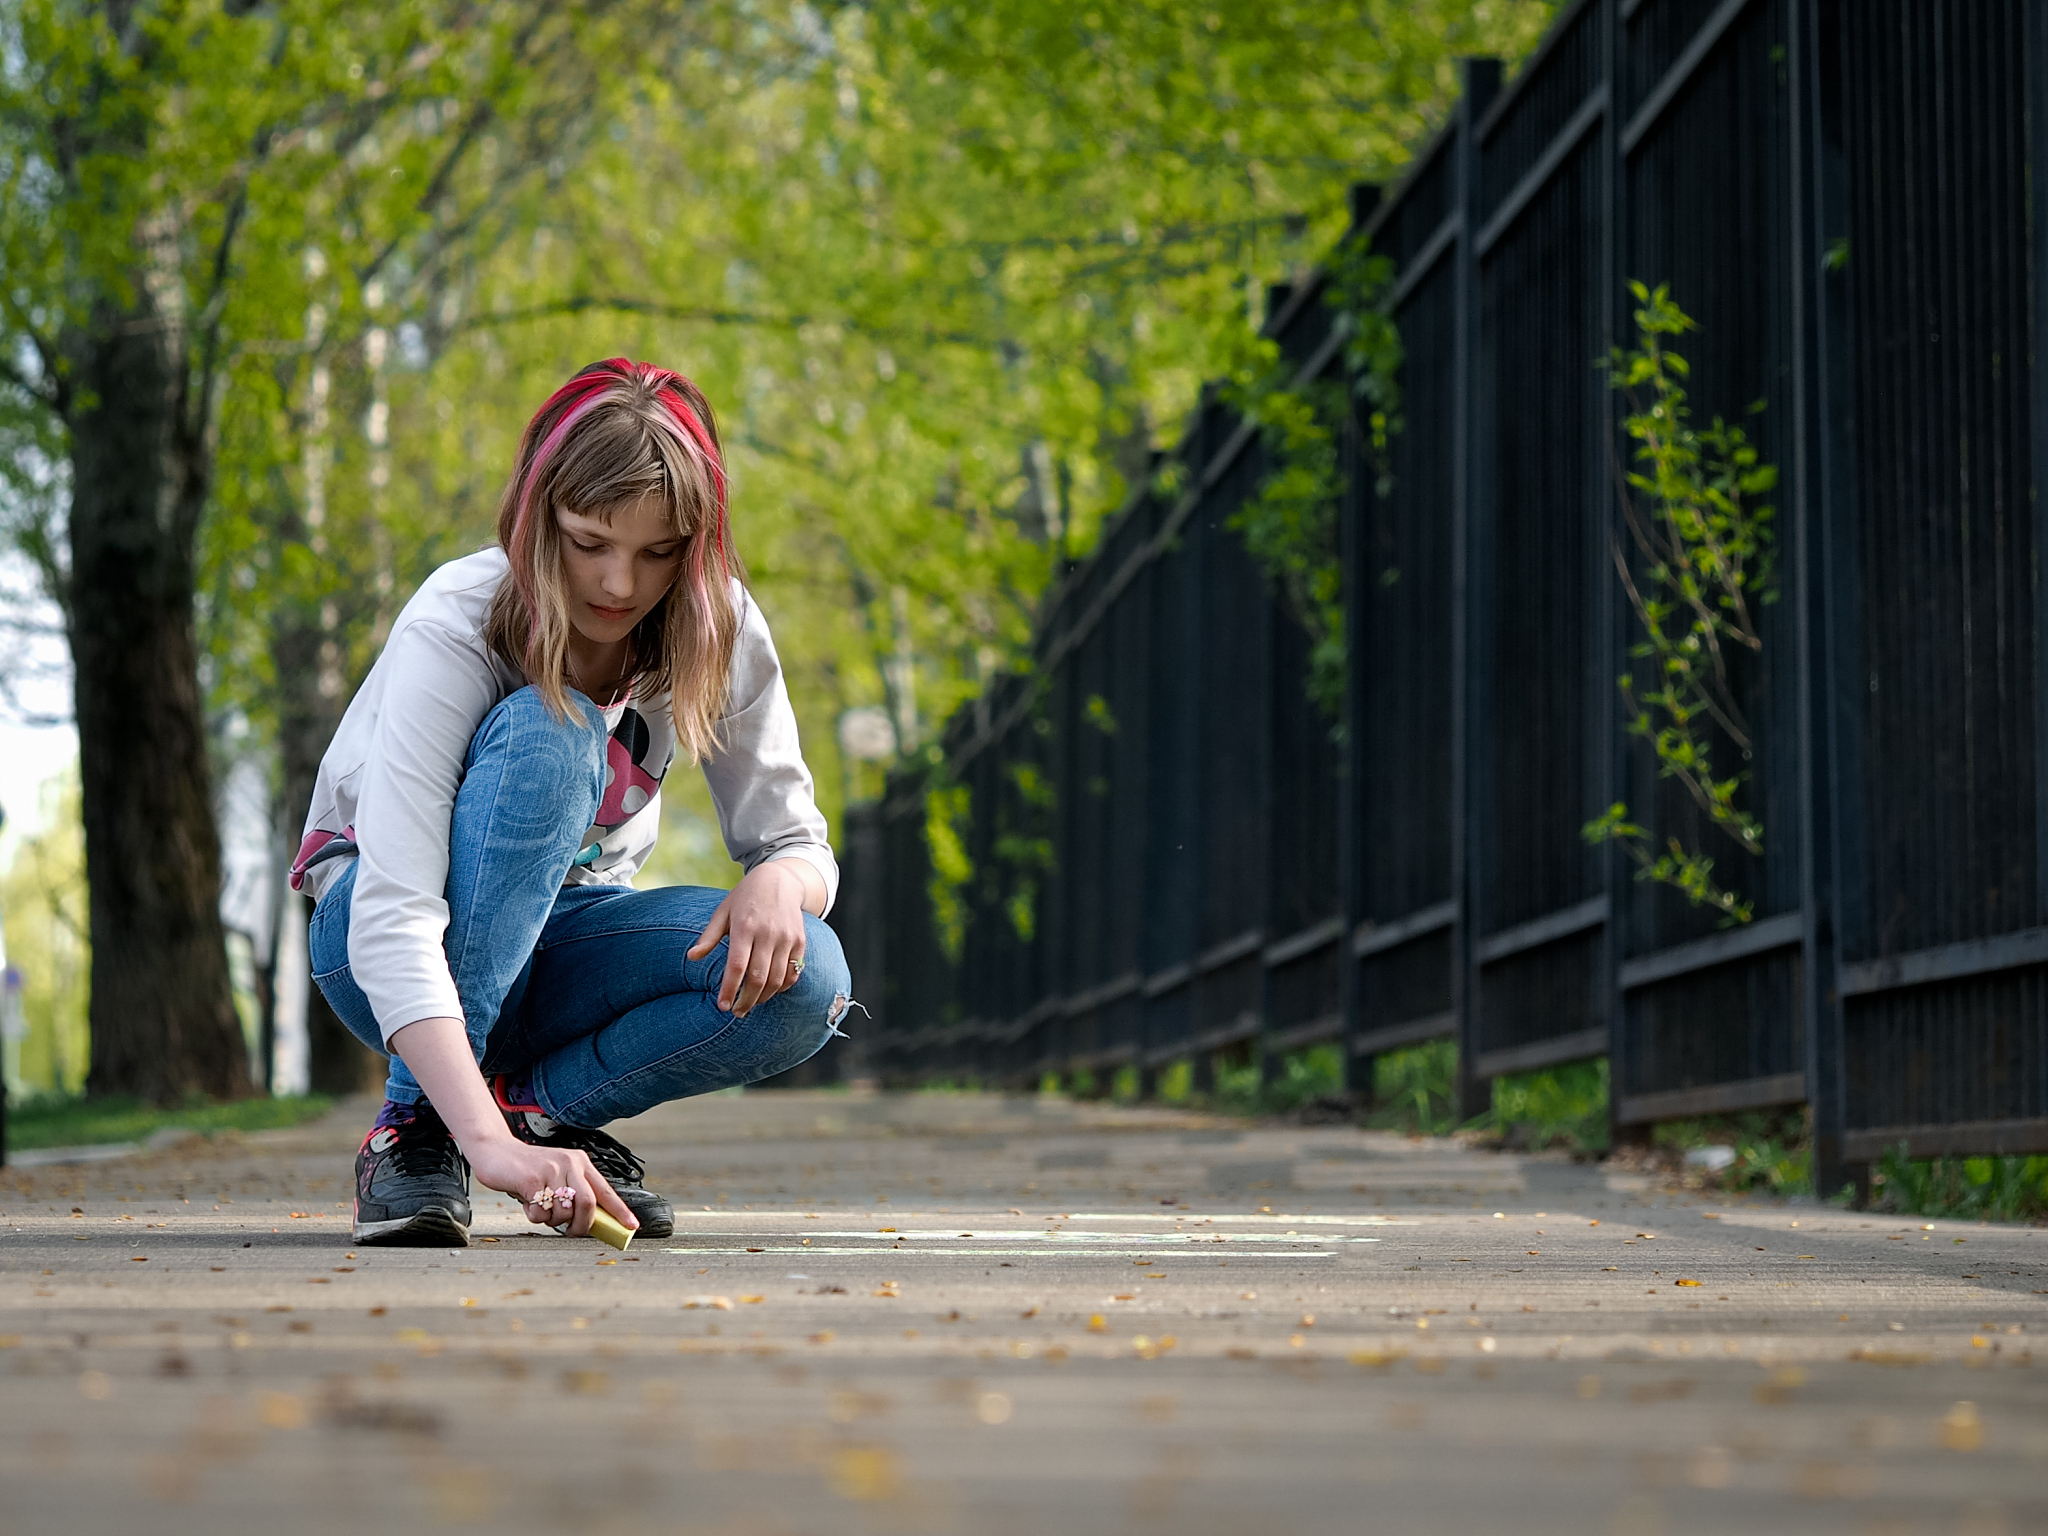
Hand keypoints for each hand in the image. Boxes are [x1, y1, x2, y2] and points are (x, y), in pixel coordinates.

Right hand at [467, 1136, 637, 1238]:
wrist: (495, 1151)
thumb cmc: (528, 1170)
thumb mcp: (557, 1176)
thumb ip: (573, 1194)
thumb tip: (590, 1224)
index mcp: (580, 1163)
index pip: (605, 1191)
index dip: (620, 1211)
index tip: (632, 1226)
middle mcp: (570, 1164)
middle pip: (588, 1204)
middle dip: (581, 1225)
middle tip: (571, 1231)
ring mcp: (551, 1170)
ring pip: (563, 1213)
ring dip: (551, 1221)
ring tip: (540, 1207)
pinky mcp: (532, 1179)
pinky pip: (540, 1213)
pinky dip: (533, 1216)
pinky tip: (527, 1202)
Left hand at [686, 860, 811, 1016]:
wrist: (780, 880)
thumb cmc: (745, 898)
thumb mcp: (723, 911)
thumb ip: (709, 936)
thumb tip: (691, 957)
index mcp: (745, 926)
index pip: (737, 965)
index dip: (729, 989)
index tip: (722, 1006)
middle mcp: (768, 933)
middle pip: (758, 977)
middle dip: (746, 1000)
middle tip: (736, 1012)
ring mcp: (787, 938)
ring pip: (777, 979)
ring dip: (763, 997)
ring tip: (750, 1004)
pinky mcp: (800, 941)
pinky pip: (793, 972)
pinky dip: (782, 987)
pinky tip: (769, 991)